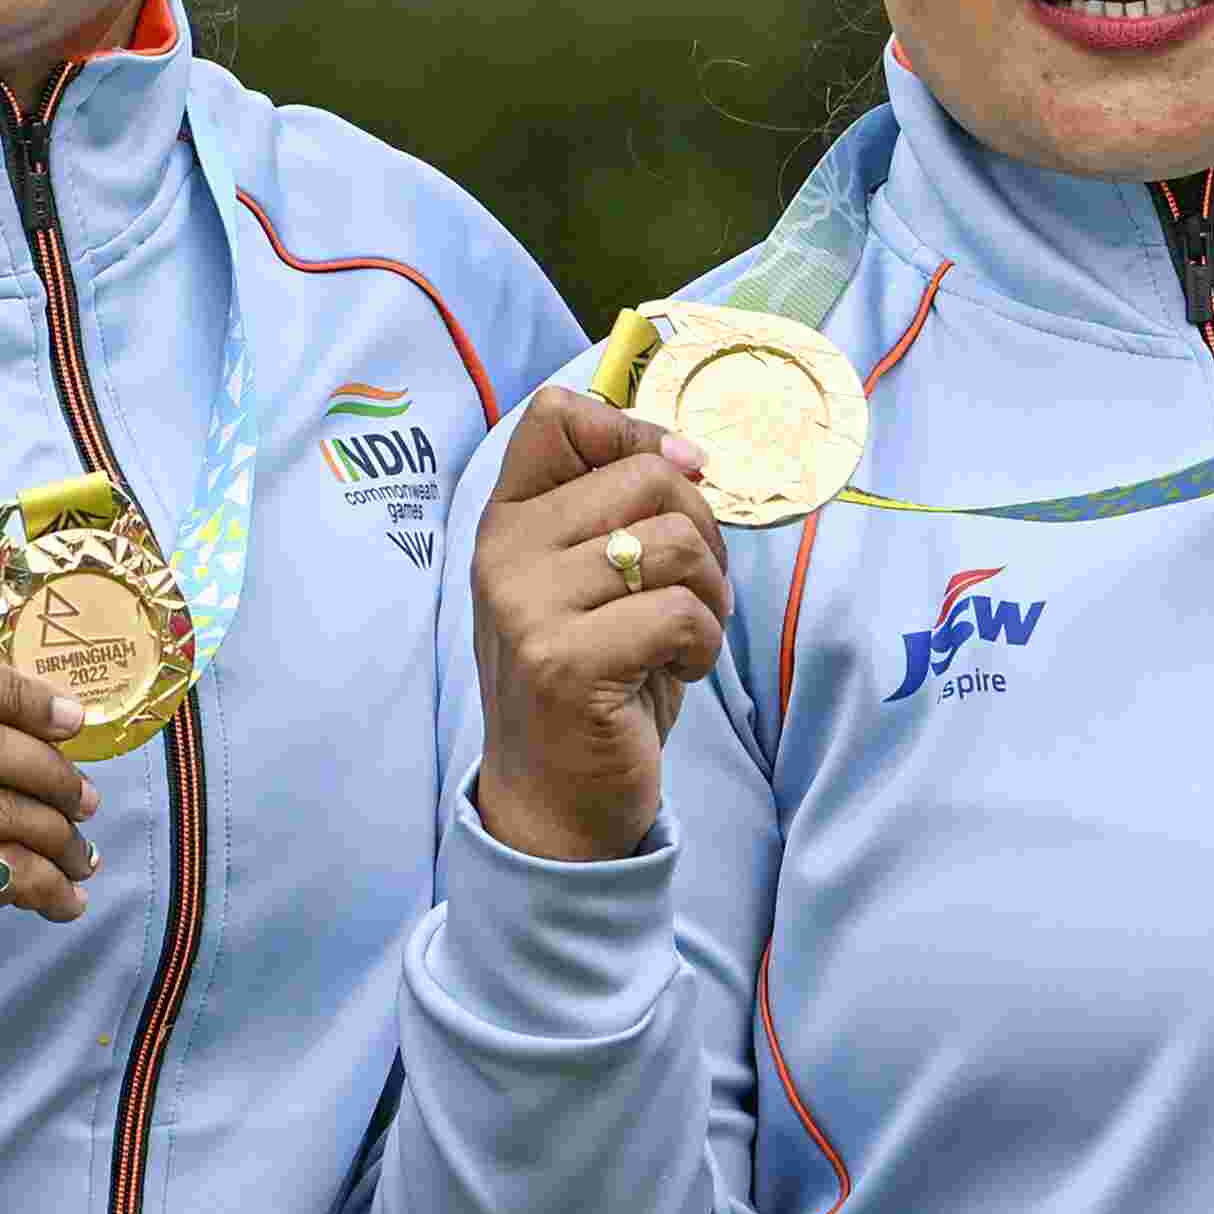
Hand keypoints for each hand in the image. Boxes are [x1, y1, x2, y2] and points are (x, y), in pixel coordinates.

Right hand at [0, 651, 99, 1046]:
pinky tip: (66, 900)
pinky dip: (51, 886)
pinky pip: (7, 871)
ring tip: (80, 857)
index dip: (16, 691)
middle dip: (52, 771)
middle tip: (87, 800)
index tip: (72, 717)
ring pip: (1, 811)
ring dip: (60, 836)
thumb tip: (54, 715)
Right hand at [468, 390, 731, 865]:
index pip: (559, 413)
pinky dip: (702, 644)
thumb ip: (621, 511)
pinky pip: (679, 612)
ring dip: (709, 593)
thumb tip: (686, 455)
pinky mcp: (564, 662)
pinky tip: (673, 672)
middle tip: (691, 591)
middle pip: (644, 475)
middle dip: (701, 530)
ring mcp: (526, 607)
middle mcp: (504, 552)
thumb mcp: (595, 581)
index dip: (635, 435)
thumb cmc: (595, 681)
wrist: (556, 799)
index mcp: (508, 519)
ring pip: (673, 542)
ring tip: (683, 636)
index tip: (669, 487)